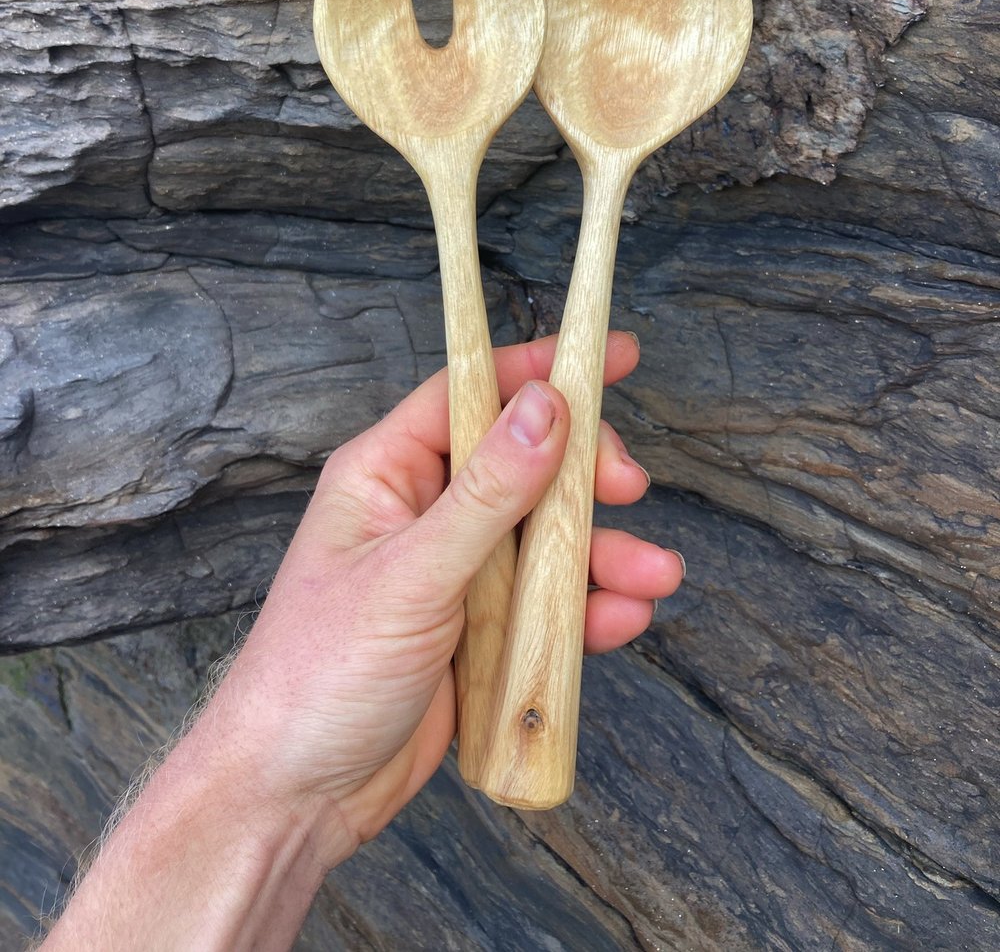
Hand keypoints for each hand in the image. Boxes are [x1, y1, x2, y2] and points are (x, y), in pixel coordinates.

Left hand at [215, 331, 683, 863]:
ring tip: (655, 575)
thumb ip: (486, 495)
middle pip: (525, 462)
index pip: (471, 393)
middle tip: (630, 488)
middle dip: (585, 475)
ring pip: (547, 538)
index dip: (541, 369)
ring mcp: (456, 573)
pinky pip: (547, 604)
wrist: (296, 797)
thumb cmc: (318, 676)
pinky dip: (588, 609)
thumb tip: (546, 407)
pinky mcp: (479, 632)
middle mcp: (424, 512)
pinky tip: (622, 620)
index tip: (613, 354)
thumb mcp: (412, 576)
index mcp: (386, 473)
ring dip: (603, 553)